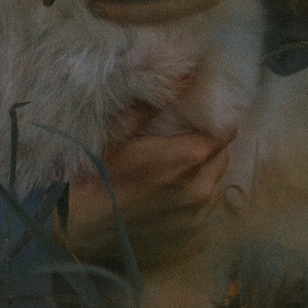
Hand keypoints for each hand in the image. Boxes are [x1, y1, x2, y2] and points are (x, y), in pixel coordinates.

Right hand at [56, 101, 234, 268]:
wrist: (81, 228)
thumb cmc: (98, 175)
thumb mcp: (120, 132)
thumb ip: (155, 104)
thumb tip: (188, 73)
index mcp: (186, 159)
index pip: (226, 132)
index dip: (216, 119)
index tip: (202, 113)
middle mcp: (200, 189)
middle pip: (221, 154)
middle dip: (208, 143)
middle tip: (184, 137)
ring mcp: (197, 215)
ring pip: (214, 180)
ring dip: (203, 168)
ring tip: (175, 164)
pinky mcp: (191, 233)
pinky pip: (204, 203)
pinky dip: (194, 192)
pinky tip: (169, 191)